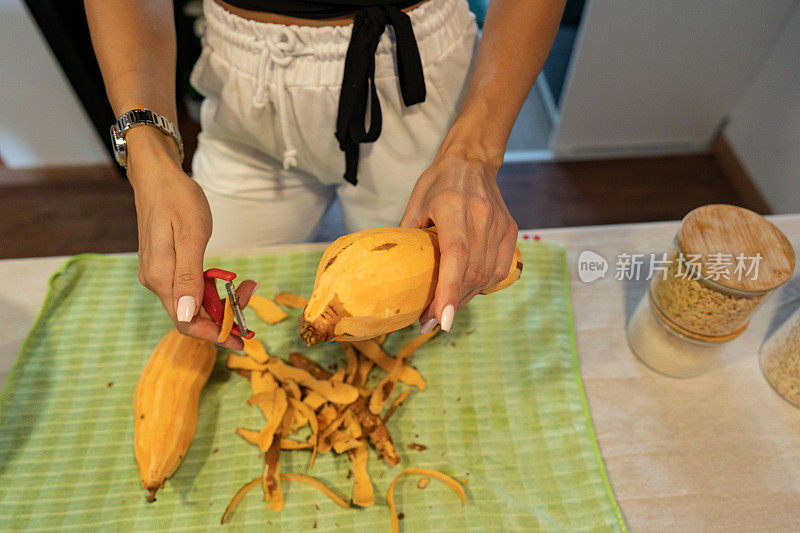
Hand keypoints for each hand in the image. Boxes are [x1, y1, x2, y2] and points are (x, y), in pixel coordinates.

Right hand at [127, 128, 254, 349]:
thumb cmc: (177, 199)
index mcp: (161, 277)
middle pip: (191, 316)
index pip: (186, 322)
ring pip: (192, 303)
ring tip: (247, 284)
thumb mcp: (190, 235)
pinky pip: (189, 288)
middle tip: (252, 295)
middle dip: (224, 316)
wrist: (158, 176)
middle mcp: (157, 281)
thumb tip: (186, 316)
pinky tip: (229, 279)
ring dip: (221, 301)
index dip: (215, 335)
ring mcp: (160, 274)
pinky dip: (211, 288)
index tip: (242, 340)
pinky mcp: (165, 266)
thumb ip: (188, 277)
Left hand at [400, 152, 517, 332]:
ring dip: (465, 298)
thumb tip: (398, 278)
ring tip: (445, 308)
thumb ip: (409, 239)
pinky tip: (467, 290)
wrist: (472, 162)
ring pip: (486, 275)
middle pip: (472, 271)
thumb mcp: (414, 205)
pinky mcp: (510, 231)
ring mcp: (499, 224)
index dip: (449, 290)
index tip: (442, 320)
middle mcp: (480, 215)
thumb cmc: (437, 184)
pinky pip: (499, 270)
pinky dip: (482, 285)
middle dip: (451, 303)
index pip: (456, 254)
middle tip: (429, 322)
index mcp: (453, 206)